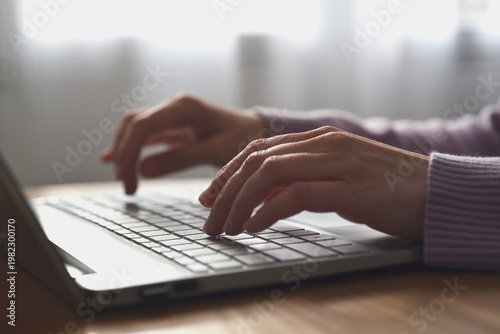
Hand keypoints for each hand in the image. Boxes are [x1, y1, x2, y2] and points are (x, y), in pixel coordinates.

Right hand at [100, 94, 264, 193]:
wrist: (257, 130)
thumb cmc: (243, 138)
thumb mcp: (216, 151)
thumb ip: (181, 159)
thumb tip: (143, 170)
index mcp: (184, 108)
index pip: (142, 126)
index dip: (128, 152)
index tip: (128, 181)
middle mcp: (173, 107)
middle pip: (133, 125)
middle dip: (123, 155)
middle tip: (127, 187)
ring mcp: (171, 115)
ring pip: (135, 129)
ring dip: (124, 152)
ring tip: (125, 181)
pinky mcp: (173, 126)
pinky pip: (144, 135)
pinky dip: (130, 147)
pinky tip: (113, 160)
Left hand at [199, 126, 428, 240]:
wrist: (433, 192)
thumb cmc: (383, 188)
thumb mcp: (335, 179)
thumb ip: (298, 182)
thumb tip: (258, 200)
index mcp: (319, 139)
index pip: (258, 150)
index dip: (227, 173)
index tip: (208, 197)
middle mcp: (324, 144)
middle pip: (256, 162)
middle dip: (225, 192)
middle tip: (209, 220)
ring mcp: (337, 163)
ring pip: (269, 175)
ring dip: (239, 203)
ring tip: (226, 228)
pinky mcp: (349, 189)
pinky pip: (296, 196)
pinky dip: (267, 213)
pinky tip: (254, 227)